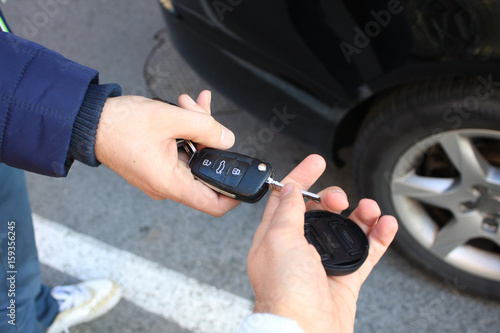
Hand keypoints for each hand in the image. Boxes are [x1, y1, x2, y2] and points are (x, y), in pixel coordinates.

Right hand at [95, 90, 240, 215]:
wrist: (87, 121)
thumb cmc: (119, 124)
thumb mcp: (170, 119)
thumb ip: (205, 128)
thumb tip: (228, 140)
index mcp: (170, 183)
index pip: (213, 204)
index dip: (234, 195)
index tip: (246, 181)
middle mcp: (166, 184)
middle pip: (205, 171)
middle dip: (212, 141)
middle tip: (206, 116)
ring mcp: (161, 174)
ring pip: (194, 156)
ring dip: (197, 129)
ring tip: (189, 104)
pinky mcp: (156, 164)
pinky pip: (181, 151)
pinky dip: (186, 131)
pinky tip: (185, 108)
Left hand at [247, 154, 397, 332]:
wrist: (305, 331)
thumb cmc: (285, 291)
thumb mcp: (279, 239)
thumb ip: (286, 211)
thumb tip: (288, 187)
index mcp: (274, 237)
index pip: (286, 198)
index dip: (300, 177)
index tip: (315, 162)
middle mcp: (298, 248)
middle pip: (319, 212)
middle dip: (333, 198)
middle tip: (340, 199)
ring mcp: (322, 263)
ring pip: (345, 229)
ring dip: (361, 215)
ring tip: (371, 209)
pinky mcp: (345, 277)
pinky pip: (365, 251)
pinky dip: (378, 237)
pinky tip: (385, 225)